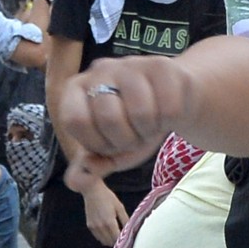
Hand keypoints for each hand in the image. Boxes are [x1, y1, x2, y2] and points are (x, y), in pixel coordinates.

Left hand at [59, 56, 182, 177]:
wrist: (172, 102)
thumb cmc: (134, 127)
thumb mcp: (111, 150)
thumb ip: (91, 166)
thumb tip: (76, 182)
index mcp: (76, 89)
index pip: (76, 120)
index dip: (96, 143)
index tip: (109, 144)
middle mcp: (100, 71)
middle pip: (109, 118)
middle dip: (126, 140)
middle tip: (133, 136)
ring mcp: (130, 64)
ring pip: (141, 112)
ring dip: (149, 131)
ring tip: (148, 124)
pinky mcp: (161, 65)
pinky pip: (168, 107)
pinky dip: (169, 120)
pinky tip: (165, 113)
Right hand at [78, 175, 128, 246]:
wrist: (92, 190)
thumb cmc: (107, 196)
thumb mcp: (119, 207)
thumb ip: (125, 220)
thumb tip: (130, 229)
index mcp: (110, 222)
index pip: (117, 239)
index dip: (123, 240)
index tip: (128, 238)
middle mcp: (101, 227)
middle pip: (110, 242)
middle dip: (117, 241)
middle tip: (122, 236)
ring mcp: (94, 227)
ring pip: (103, 241)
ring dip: (110, 240)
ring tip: (115, 234)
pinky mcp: (89, 226)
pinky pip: (97, 237)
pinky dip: (103, 237)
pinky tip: (107, 230)